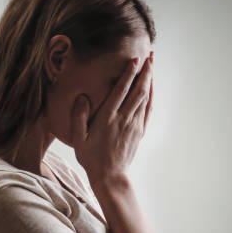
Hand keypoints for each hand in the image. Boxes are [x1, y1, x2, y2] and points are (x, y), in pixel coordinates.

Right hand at [70, 52, 153, 183]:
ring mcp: (133, 125)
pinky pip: (147, 109)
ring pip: (145, 98)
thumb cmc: (91, 157)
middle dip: (145, 72)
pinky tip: (151, 87)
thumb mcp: (78, 139)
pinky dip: (151, 95)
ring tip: (152, 65)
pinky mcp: (139, 131)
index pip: (120, 91)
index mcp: (107, 118)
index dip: (128, 74)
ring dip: (149, 80)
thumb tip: (82, 97)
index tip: (134, 60)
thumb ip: (79, 117)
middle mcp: (123, 119)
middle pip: (138, 90)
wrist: (110, 176)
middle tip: (150, 56)